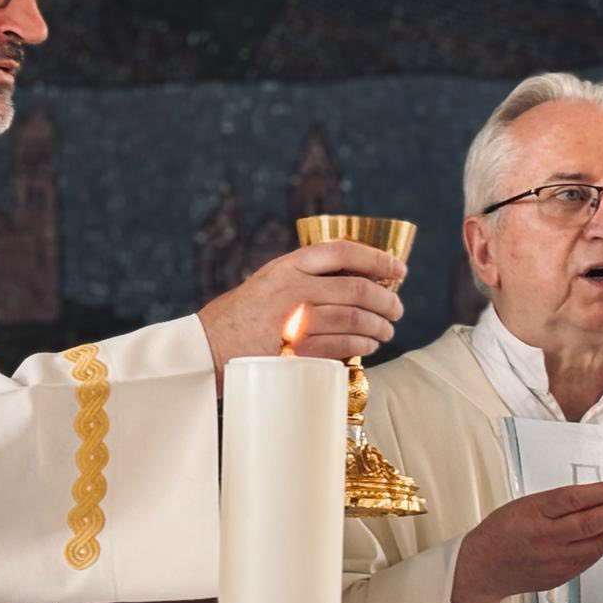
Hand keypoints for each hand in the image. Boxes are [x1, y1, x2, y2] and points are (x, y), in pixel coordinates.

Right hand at [196, 240, 404, 388]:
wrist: (203, 349)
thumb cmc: (242, 317)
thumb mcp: (270, 282)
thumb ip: (306, 278)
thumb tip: (360, 280)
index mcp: (287, 266)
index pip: (342, 252)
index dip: (377, 258)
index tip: (398, 268)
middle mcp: (291, 289)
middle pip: (356, 289)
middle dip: (386, 300)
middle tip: (397, 309)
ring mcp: (292, 320)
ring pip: (352, 319)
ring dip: (378, 326)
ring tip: (386, 330)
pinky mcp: (293, 349)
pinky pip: (340, 345)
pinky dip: (361, 345)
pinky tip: (368, 346)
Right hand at [451, 481, 602, 602]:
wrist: (484, 569)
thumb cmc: (504, 530)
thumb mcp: (527, 504)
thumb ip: (561, 502)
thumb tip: (602, 495)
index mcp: (533, 515)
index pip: (574, 501)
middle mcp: (545, 540)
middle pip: (592, 524)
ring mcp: (555, 562)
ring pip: (598, 543)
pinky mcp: (562, 577)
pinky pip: (591, 557)